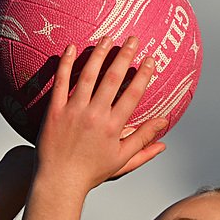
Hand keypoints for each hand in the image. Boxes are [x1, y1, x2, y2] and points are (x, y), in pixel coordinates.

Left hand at [36, 37, 167, 190]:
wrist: (59, 181)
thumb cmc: (92, 172)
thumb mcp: (123, 160)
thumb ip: (144, 141)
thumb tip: (164, 125)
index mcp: (114, 127)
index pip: (133, 94)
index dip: (143, 75)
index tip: (150, 59)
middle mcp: (95, 115)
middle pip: (113, 79)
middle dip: (124, 56)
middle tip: (132, 39)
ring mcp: (74, 111)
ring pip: (89, 76)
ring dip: (99, 54)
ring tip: (108, 38)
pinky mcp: (55, 111)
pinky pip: (60, 82)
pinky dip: (66, 64)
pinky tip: (72, 47)